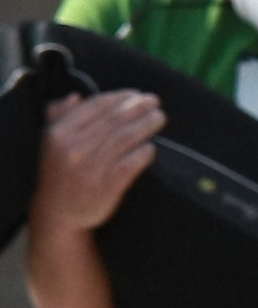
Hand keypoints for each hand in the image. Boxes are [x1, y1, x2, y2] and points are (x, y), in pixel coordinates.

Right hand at [32, 86, 160, 235]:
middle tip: (155, 101)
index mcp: (59, 134)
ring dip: (146, 125)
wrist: (57, 214)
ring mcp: (91, 168)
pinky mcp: (106, 187)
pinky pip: (130, 165)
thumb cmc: (58, 173)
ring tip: (159, 117)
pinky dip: (143, 154)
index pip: (95, 107)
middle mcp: (74, 149)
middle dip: (138, 107)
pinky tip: (152, 147)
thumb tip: (75, 96)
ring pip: (125, 139)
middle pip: (114, 121)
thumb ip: (57, 116)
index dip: (119, 98)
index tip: (136, 93)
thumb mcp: (49, 143)